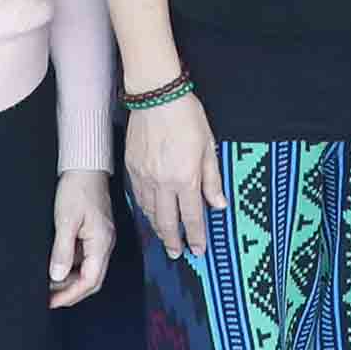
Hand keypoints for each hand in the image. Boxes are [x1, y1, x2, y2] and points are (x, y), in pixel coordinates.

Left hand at [47, 170, 114, 308]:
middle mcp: (105, 244)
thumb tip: (57, 277)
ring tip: (48, 284)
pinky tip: (56, 267)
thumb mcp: (66, 221)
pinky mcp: (94, 234)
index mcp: (102, 243)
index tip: (52, 302)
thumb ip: (62, 251)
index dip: (71, 295)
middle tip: (49, 299)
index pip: (90, 280)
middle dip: (71, 292)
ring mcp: (101, 240)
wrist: (85, 167)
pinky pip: (84, 258)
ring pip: (88, 270)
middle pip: (92, 280)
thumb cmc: (78, 189)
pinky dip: (70, 267)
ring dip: (70, 281)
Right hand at [125, 94, 218, 262]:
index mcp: (185, 179)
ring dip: (158, 228)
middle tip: (177, 254)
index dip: (195, 236)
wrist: (155, 95)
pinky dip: (145, 210)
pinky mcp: (132, 168)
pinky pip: (138, 197)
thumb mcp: (208, 147)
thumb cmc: (186, 116)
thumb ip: (212, 179)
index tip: (198, 250)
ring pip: (150, 212)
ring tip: (165, 238)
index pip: (191, 217)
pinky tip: (150, 214)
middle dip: (173, 241)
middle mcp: (162, 183)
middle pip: (167, 221)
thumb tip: (219, 205)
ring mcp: (144, 177)